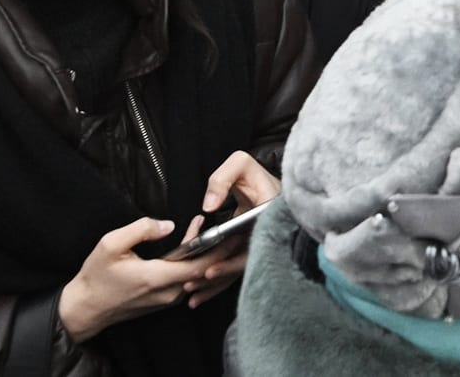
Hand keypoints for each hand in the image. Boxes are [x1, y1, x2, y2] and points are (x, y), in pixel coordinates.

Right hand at [56, 215, 222, 340]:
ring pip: (196, 277)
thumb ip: (141, 230)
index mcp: (156, 277)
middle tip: (231, 228)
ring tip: (212, 232)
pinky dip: (194, 265)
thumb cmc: (96, 276)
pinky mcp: (163, 301)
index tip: (230, 232)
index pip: (200, 266)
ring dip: (206, 256)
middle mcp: (166, 292)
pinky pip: (186, 281)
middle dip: (218, 250)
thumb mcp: (111, 244)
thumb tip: (168, 225)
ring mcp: (166, 299)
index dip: (218, 250)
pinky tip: (194, 247)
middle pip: (203, 272)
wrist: (86, 307)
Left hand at [174, 150, 281, 302]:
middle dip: (217, 278)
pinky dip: (220, 282)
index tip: (209, 269)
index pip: (250, 246)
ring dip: (216, 285)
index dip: (230, 262)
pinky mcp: (251, 251)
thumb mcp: (241, 165)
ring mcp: (260, 246)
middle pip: (242, 264)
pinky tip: (202, 292)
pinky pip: (236, 269)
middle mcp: (266, 235)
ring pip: (238, 271)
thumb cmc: (254, 174)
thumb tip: (208, 207)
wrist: (266, 184)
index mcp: (267, 216)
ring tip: (193, 294)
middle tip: (192, 284)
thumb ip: (222, 180)